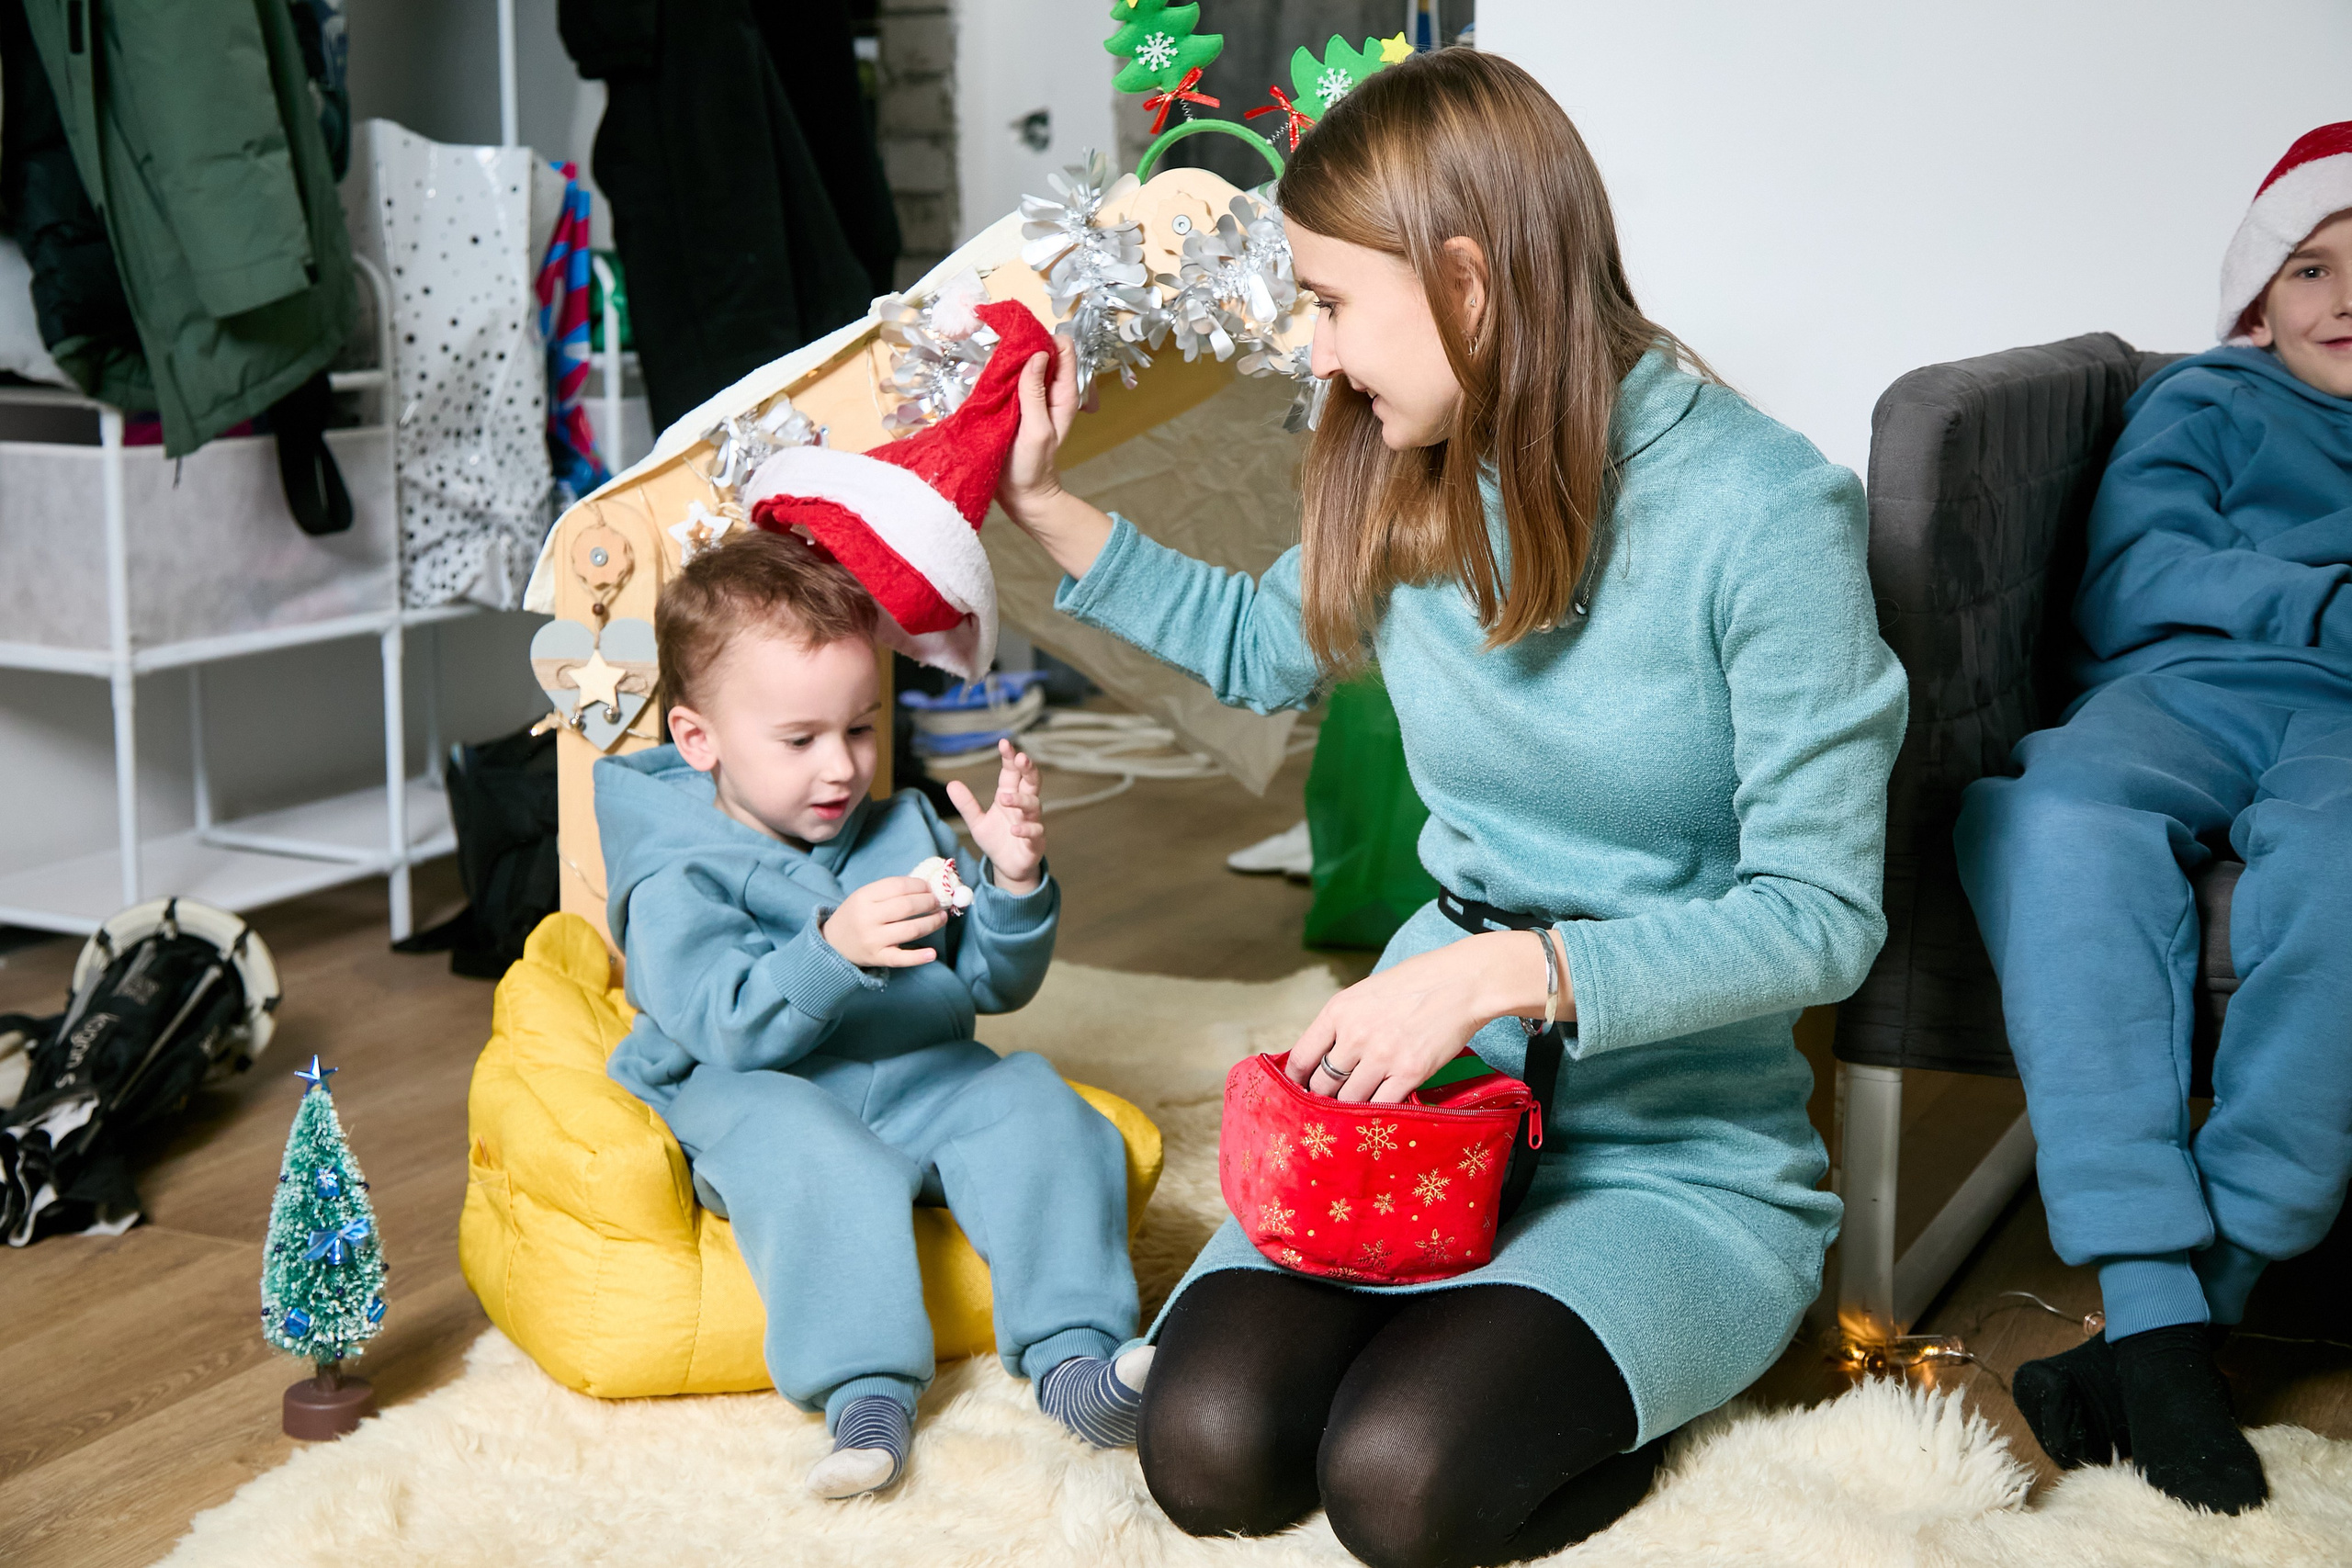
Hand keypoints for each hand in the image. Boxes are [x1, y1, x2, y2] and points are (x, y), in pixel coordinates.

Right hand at [821, 876, 944, 967]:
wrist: (832, 943)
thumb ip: (890, 891)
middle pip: (907, 907)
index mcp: (864, 897)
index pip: (898, 886)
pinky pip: (901, 958)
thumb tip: (926, 887)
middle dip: (929, 902)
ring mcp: (873, 939)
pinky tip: (932, 953)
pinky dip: (919, 957)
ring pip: (910, 929)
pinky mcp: (877, 958)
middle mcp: (867, 918)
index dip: (920, 886)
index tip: (930, 887)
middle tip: (938, 902)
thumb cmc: (856, 915)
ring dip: (932, 922)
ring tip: (942, 917)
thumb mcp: (865, 897)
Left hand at [946, 739, 1044, 893]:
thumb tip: (951, 784)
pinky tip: (1014, 829)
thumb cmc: (996, 840)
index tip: (1004, 743)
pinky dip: (1026, 829)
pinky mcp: (1035, 841)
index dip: (1009, 758)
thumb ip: (967, 804)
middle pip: (1031, 782)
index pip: (1011, 773)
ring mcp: (1032, 822)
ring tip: (1005, 798)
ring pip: (1033, 805)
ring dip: (1021, 800)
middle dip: (1028, 768)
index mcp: (1009, 796)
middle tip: (1021, 757)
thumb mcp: (976, 822)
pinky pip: (1035, 831)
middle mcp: (1023, 806)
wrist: (1008, 867)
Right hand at [997, 340, 1114, 578]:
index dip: (1045, 338)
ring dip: (1009, 359)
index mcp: (1063, 394)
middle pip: (1041, 351)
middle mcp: (1049, 391)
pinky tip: (986, 376)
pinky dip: (999, 374)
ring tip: (991, 361)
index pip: (1064, 349)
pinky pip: (1007, 379)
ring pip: (1023, 363)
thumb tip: (1037, 355)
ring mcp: (1031, 397)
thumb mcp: (1036, 430)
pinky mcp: (1012, 405)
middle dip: (1024, 344)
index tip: (1022, 339)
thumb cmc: (1032, 468)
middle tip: (1002, 349)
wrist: (1021, 496)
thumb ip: (1035, 393)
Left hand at [1285, 932, 1564, 1103]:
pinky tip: (1377, 1115)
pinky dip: (1376, 1113)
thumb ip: (1342, 1023)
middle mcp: (1355, 1035)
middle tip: (1327, 1107)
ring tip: (1353, 1112)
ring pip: (1349, 1100)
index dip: (1295, 1082)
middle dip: (1322, 1099)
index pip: (1301, 1058)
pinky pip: (1381, 1106)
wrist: (1462, 983)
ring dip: (1349, 1109)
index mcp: (1338, 1011)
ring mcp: (1382, 1056)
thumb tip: (1323, 1055)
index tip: (1299, 1091)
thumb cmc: (1415, 983)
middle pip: (1322, 1086)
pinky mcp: (1409, 1073)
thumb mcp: (1365, 993)